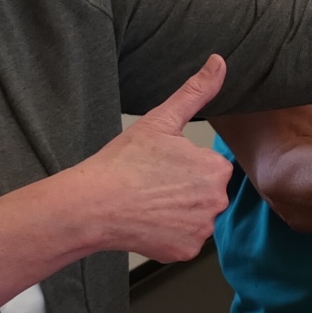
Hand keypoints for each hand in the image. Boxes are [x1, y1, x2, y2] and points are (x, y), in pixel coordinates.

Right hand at [62, 55, 234, 261]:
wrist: (92, 205)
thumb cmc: (122, 162)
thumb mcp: (161, 120)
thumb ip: (196, 91)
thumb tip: (219, 62)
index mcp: (216, 169)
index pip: (210, 168)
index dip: (185, 166)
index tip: (162, 167)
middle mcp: (217, 201)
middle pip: (206, 194)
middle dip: (185, 190)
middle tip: (153, 184)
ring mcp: (202, 229)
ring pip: (196, 217)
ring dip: (178, 212)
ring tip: (149, 203)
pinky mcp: (185, 250)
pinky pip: (184, 240)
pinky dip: (169, 235)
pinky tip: (148, 222)